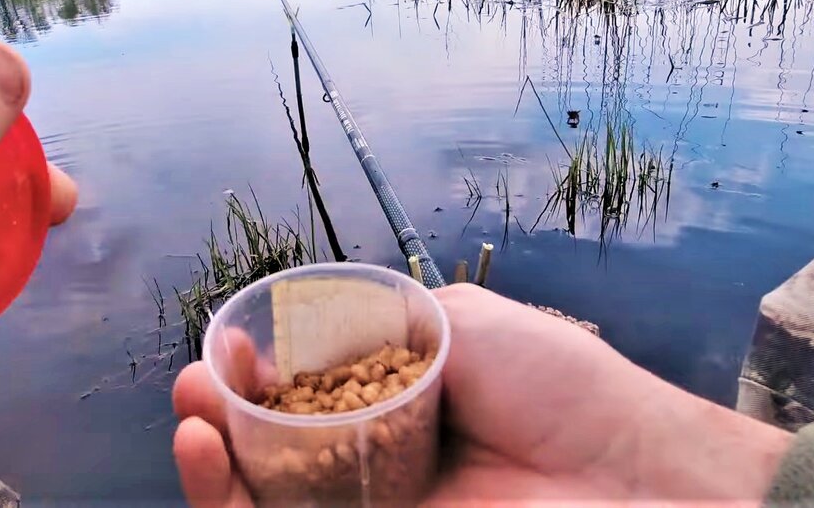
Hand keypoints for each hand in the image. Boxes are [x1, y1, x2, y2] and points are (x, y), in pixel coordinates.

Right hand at [172, 284, 791, 504]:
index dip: (258, 375)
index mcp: (399, 404)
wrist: (623, 472)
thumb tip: (305, 333)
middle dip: (221, 420)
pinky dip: (240, 504)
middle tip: (193, 388)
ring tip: (190, 420)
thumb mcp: (457, 323)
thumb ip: (377, 325)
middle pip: (274, 452)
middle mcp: (379, 462)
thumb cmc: (556, 387)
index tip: (234, 344)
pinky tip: (216, 459)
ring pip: (271, 500)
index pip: (303, 397)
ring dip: (215, 466)